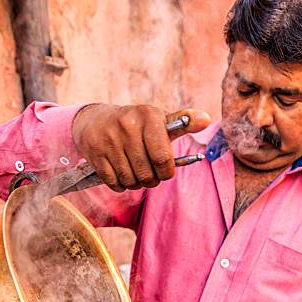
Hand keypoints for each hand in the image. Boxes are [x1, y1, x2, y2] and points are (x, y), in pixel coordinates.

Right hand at [72, 104, 210, 191]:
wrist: (95, 120)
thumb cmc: (136, 124)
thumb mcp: (158, 120)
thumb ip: (183, 122)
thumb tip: (206, 119)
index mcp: (148, 116)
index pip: (163, 157)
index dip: (166, 171)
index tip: (165, 170)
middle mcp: (127, 126)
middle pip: (147, 174)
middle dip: (151, 180)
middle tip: (150, 173)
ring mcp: (109, 140)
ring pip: (130, 181)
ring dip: (135, 183)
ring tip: (135, 172)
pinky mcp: (95, 153)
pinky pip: (114, 183)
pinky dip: (120, 185)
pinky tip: (121, 173)